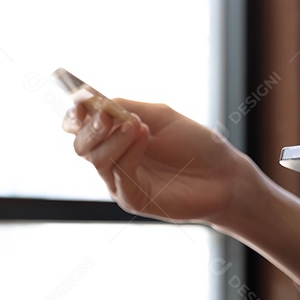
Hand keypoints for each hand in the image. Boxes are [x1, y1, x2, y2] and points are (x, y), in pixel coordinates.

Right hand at [63, 98, 258, 223]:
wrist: (224, 174)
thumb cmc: (195, 144)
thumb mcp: (159, 116)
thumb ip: (125, 107)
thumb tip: (92, 101)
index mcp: (115, 138)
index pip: (79, 128)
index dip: (75, 114)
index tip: (83, 100)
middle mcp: (113, 160)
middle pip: (81, 145)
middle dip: (91, 127)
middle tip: (107, 114)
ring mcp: (121, 182)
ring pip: (98, 159)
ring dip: (114, 137)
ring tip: (137, 124)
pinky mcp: (134, 199)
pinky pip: (120, 176)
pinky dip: (128, 153)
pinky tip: (144, 137)